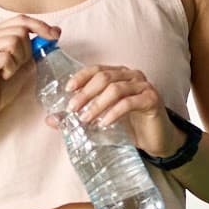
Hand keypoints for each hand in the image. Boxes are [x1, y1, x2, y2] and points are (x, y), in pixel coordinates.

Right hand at [0, 15, 60, 128]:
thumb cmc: (1, 87)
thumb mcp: (23, 64)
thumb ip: (35, 48)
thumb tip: (56, 31)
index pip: (21, 19)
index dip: (40, 26)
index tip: (55, 36)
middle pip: (20, 30)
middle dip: (27, 50)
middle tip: (18, 65)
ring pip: (13, 42)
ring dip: (18, 60)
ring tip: (8, 71)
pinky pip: (5, 58)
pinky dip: (10, 69)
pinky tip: (3, 76)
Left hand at [54, 64, 181, 157]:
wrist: (157, 139)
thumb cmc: (130, 126)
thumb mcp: (102, 119)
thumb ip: (79, 116)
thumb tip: (51, 120)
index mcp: (119, 75)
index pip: (97, 69)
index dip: (81, 77)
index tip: (68, 89)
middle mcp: (132, 76)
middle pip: (104, 77)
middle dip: (85, 93)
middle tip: (72, 109)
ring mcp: (143, 86)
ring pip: (115, 89)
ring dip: (97, 104)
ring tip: (85, 119)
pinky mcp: (152, 99)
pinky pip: (129, 102)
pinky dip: (114, 112)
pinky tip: (104, 123)